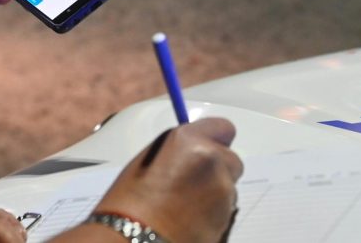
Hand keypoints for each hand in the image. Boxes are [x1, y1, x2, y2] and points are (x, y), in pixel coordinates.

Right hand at [83, 118, 242, 242]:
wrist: (133, 240)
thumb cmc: (129, 203)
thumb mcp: (150, 160)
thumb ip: (180, 149)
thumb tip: (192, 151)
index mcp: (189, 140)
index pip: (222, 128)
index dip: (216, 140)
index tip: (209, 148)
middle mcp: (211, 160)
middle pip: (231, 159)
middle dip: (218, 169)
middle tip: (194, 182)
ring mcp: (223, 189)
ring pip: (229, 186)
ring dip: (215, 192)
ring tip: (186, 206)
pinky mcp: (227, 217)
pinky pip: (226, 209)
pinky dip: (213, 213)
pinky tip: (190, 220)